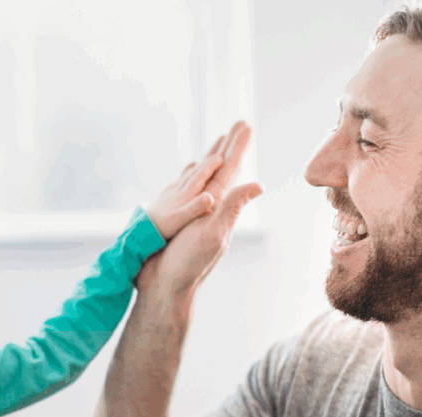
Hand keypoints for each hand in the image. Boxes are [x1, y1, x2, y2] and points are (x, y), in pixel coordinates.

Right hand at [137, 122, 262, 294]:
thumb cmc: (187, 263)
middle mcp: (208, 208)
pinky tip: (191, 175)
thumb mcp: (214, 234)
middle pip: (221, 170)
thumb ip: (232, 208)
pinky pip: (186, 191)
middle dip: (229, 146)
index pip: (231, 170)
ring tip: (217, 143)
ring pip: (204, 179)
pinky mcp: (178, 221)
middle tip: (238, 124)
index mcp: (217, 207)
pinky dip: (191, 178)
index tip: (245, 124)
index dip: (238, 147)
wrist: (164, 286)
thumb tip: (257, 184)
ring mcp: (193, 215)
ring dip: (212, 159)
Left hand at [145, 152, 224, 239]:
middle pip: (194, 173)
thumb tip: (210, 197)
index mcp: (184, 195)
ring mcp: (171, 192)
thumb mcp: (182, 219)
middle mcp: (178, 190)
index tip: (221, 158)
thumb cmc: (165, 226)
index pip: (200, 177)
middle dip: (206, 163)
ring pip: (186, 176)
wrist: (143, 229)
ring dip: (197, 168)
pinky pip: (178, 181)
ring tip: (204, 161)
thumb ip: (196, 207)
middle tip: (218, 155)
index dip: (210, 167)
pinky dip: (185, 175)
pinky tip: (187, 173)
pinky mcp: (165, 196)